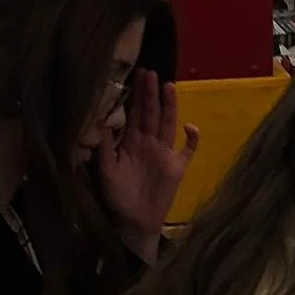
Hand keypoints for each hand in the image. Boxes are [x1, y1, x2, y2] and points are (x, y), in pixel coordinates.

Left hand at [94, 68, 194, 255]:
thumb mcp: (106, 172)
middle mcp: (149, 142)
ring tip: (168, 86)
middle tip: (150, 72)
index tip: (136, 75)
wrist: (135, 222)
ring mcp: (165, 152)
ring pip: (168, 123)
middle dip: (150, 93)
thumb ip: (105, 148)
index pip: (135, 114)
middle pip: (151, 113)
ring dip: (169, 106)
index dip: (136, 96)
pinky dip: (191, 137)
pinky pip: (188, 148)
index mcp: (131, 142)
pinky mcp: (178, 166)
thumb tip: (103, 122)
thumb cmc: (118, 198)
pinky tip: (189, 126)